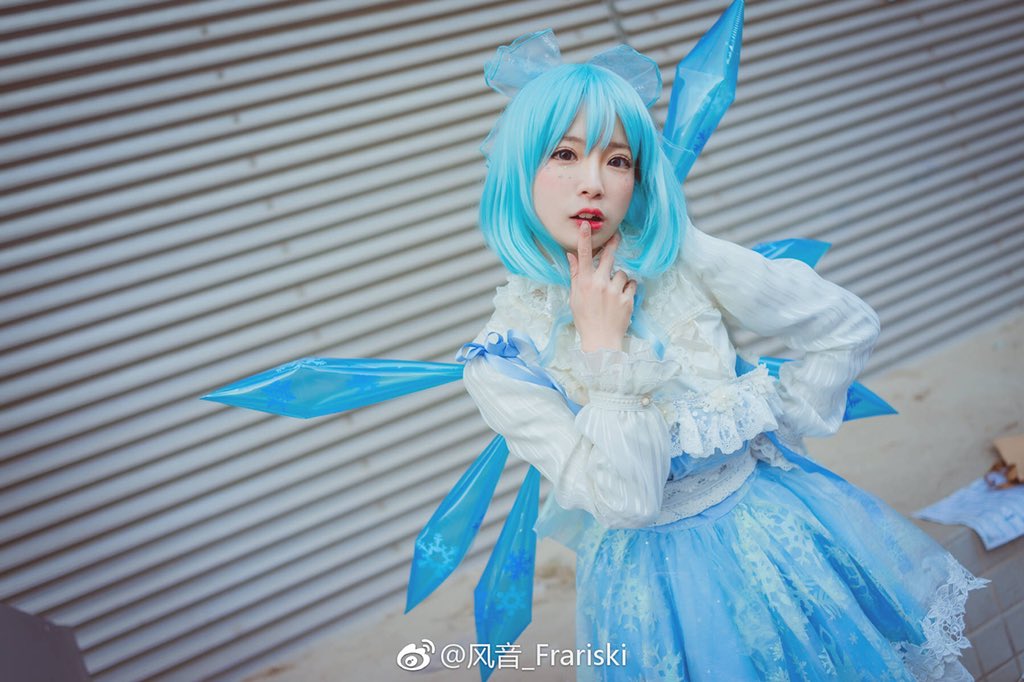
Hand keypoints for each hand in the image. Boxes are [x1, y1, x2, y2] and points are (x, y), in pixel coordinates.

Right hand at [565, 223, 636, 352]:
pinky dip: (628, 289)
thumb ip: (576, 275)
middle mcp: (600, 284)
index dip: (585, 239)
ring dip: (620, 279)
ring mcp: (615, 291)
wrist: (601, 341)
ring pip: (622, 273)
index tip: (587, 225)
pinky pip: (631, 284)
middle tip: (617, 236)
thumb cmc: (585, 319)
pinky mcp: (628, 299)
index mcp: (585, 283)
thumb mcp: (575, 297)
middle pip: (608, 256)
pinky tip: (622, 299)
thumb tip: (572, 256)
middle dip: (613, 244)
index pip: (584, 256)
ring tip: (614, 293)